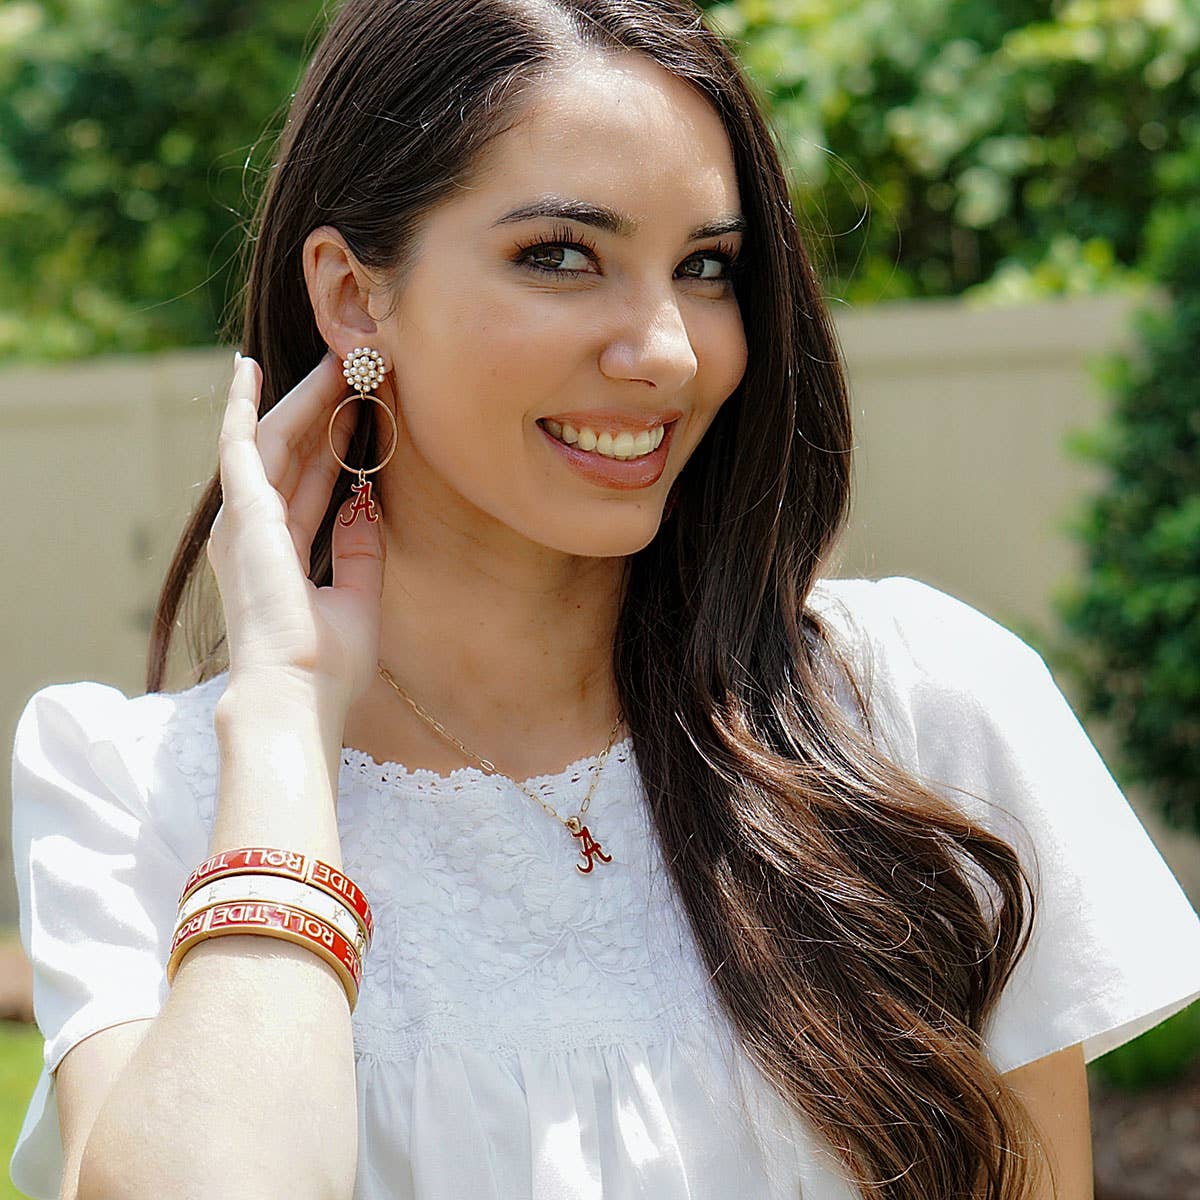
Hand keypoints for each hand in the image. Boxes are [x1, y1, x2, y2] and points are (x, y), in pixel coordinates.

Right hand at [206, 351, 386, 719]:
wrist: (297, 693)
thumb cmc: (326, 665)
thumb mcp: (357, 596)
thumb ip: (359, 549)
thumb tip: (367, 503)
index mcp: (282, 553)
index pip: (313, 484)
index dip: (338, 444)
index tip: (365, 409)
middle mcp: (257, 532)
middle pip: (296, 453)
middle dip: (325, 409)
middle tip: (356, 368)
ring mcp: (243, 521)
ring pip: (276, 440)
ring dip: (306, 399)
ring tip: (337, 360)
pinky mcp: (240, 514)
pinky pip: (239, 444)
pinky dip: (242, 406)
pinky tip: (247, 369)